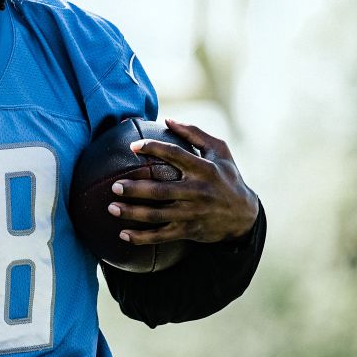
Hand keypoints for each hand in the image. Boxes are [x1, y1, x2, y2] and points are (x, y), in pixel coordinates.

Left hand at [107, 118, 259, 245]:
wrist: (245, 215)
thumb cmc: (227, 177)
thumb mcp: (220, 151)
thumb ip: (194, 134)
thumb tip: (167, 119)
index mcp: (204, 169)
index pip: (174, 155)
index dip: (153, 148)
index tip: (132, 146)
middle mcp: (198, 192)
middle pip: (161, 191)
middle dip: (136, 189)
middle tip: (115, 186)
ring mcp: (193, 213)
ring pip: (158, 215)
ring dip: (133, 213)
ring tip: (112, 207)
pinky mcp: (189, 230)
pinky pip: (162, 236)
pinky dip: (142, 237)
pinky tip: (124, 235)